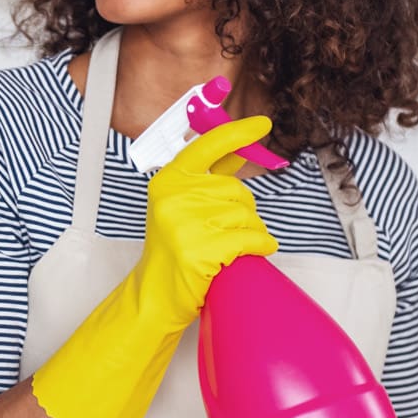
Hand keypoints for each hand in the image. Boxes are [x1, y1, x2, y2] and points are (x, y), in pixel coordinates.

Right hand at [129, 115, 280, 321]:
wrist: (156, 294)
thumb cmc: (172, 249)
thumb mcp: (183, 205)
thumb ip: (210, 176)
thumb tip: (239, 150)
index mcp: (168, 181)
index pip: (207, 145)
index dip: (237, 133)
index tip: (261, 124)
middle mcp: (174, 197)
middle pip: (236, 189)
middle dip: (243, 210)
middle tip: (226, 230)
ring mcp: (185, 223)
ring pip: (246, 215)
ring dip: (252, 232)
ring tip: (233, 246)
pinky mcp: (201, 249)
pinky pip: (251, 238)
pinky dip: (260, 246)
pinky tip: (254, 252)